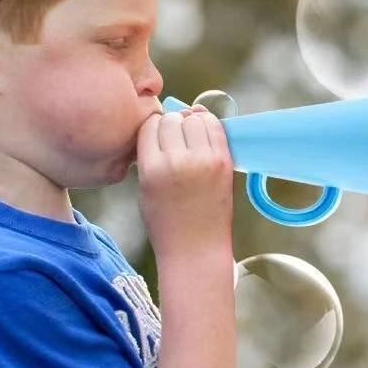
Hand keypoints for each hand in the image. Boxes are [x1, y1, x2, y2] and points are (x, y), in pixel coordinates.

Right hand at [136, 106, 233, 259]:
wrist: (196, 248)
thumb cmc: (166, 223)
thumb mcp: (143, 189)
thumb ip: (149, 157)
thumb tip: (162, 124)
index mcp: (152, 169)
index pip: (149, 126)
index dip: (152, 129)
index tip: (156, 136)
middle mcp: (178, 161)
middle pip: (172, 119)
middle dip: (171, 124)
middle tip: (174, 138)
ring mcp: (204, 160)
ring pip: (194, 119)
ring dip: (190, 122)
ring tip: (189, 135)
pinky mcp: (224, 162)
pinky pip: (216, 127)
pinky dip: (208, 124)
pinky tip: (204, 133)